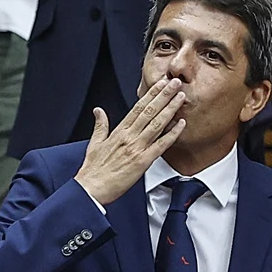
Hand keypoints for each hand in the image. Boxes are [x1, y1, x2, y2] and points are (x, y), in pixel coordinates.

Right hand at [73, 77, 186, 207]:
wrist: (91, 188)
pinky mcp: (143, 161)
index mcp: (118, 132)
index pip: (137, 108)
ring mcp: (137, 148)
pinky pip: (161, 145)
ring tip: (180, 97)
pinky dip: (172, 134)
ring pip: (156, 124)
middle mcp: (129, 137)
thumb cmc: (93, 170)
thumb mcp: (94, 143)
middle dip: (163, 95)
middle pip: (149, 111)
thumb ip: (100, 125)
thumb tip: (98, 111)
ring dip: (170, 109)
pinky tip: (180, 124)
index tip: (159, 84)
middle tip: (175, 83)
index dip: (150, 94)